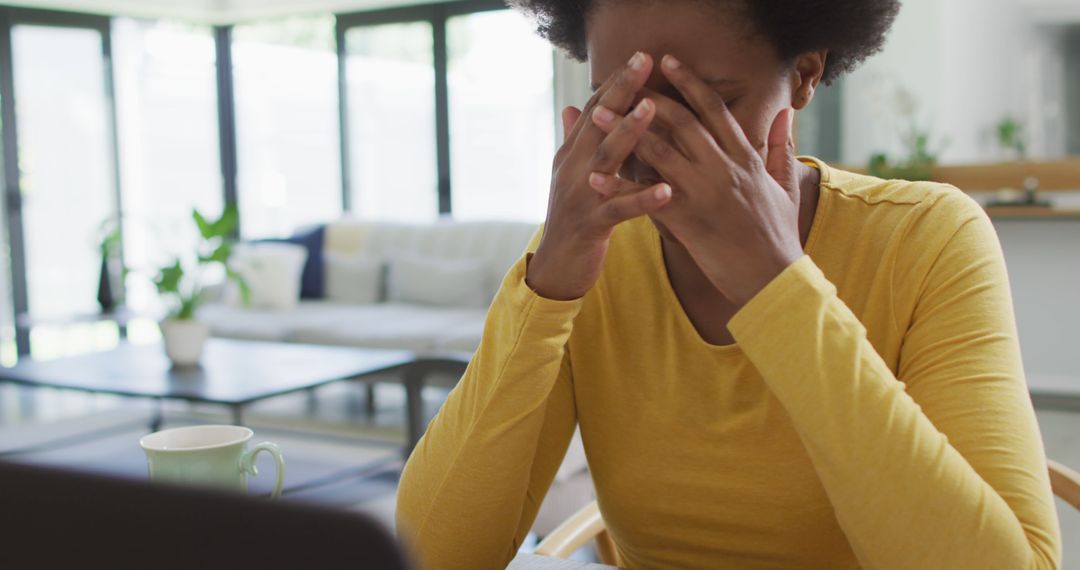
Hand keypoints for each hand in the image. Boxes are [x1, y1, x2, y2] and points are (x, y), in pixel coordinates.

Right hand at [526, 52, 672, 300]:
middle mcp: (573, 169)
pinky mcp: (591, 225)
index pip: (594, 109)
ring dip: (629, 133)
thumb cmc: (574, 219)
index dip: (616, 82)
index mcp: (572, 155)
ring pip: (606, 159)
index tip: (641, 56)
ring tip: (653, 109)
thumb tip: (572, 106)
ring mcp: (580, 196)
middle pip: (598, 123)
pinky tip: (666, 190)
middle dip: (622, 92)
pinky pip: (619, 210)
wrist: (556, 268)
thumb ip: (576, 142)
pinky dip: (642, 199)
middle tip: (645, 63)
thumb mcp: (572, 176)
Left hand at [588, 54, 802, 306]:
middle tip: (623, 81)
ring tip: (598, 114)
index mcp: (745, 157)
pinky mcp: (686, 220)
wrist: (773, 280)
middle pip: (681, 121)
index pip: (714, 109)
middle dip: (648, 98)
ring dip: (624, 131)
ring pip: (658, 151)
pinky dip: (618, 186)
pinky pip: (644, 197)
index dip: (689, 83)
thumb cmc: (778, 237)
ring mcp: (703, 192)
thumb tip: (785, 114)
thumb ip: (782, 147)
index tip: (668, 62)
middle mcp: (723, 168)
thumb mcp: (786, 186)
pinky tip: (594, 178)